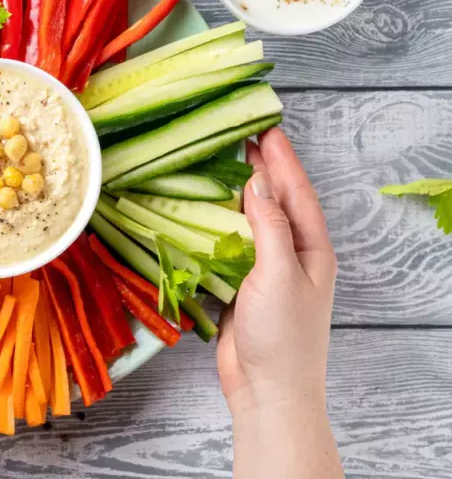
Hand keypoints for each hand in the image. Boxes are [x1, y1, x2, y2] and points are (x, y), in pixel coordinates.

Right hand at [217, 128, 342, 477]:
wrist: (268, 390)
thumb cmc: (283, 337)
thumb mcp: (279, 274)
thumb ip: (269, 227)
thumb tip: (258, 185)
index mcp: (312, 249)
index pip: (297, 192)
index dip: (282, 159)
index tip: (266, 128)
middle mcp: (293, 255)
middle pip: (279, 201)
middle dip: (265, 168)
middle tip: (245, 135)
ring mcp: (268, 271)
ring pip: (255, 221)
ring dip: (241, 194)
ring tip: (225, 164)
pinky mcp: (244, 287)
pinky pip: (233, 246)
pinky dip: (220, 225)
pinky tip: (207, 213)